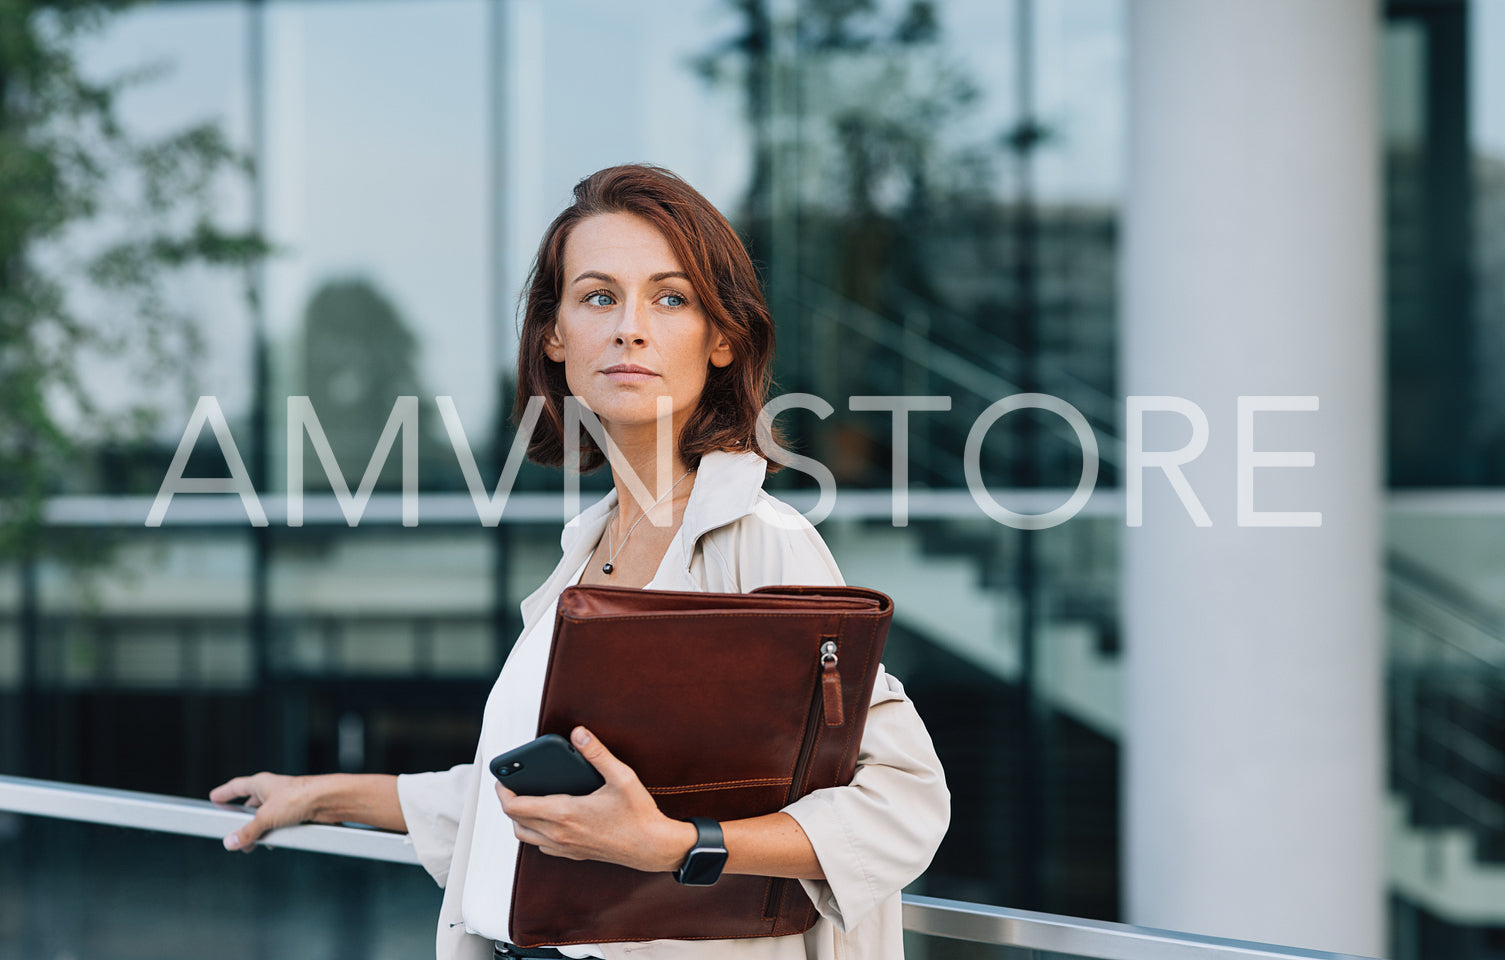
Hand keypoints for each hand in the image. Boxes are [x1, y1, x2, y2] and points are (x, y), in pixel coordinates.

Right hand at [208, 772, 323, 851]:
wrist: (328, 800)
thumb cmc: (300, 797)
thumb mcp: (266, 817)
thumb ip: (247, 831)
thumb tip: (231, 841)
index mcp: (262, 783)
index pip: (237, 786)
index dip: (225, 793)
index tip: (215, 797)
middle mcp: (274, 790)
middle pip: (252, 805)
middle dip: (243, 820)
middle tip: (234, 833)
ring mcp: (286, 801)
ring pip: (267, 816)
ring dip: (260, 830)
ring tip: (253, 844)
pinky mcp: (298, 811)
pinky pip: (281, 823)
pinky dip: (275, 833)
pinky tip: (275, 842)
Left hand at [496, 727, 694, 872]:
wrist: (652, 848)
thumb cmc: (638, 814)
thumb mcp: (621, 777)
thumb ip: (597, 753)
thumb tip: (578, 733)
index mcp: (564, 814)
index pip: (516, 806)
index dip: (503, 791)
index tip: (502, 778)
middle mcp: (559, 834)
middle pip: (515, 821)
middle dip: (508, 802)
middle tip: (511, 785)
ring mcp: (565, 847)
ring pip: (525, 836)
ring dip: (519, 819)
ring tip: (526, 800)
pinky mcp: (573, 855)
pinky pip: (541, 846)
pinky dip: (534, 832)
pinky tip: (548, 818)